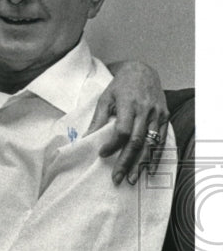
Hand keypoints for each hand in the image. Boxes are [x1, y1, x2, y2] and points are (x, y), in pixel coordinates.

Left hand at [87, 61, 168, 184]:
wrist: (142, 71)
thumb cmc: (120, 86)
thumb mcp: (105, 98)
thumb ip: (98, 119)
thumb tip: (85, 139)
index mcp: (130, 104)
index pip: (123, 130)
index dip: (113, 145)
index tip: (102, 154)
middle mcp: (146, 110)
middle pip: (137, 141)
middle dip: (127, 161)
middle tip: (117, 178)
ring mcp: (157, 114)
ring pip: (150, 143)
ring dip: (141, 163)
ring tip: (132, 179)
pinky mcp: (164, 117)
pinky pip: (161, 140)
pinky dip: (155, 156)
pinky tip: (149, 169)